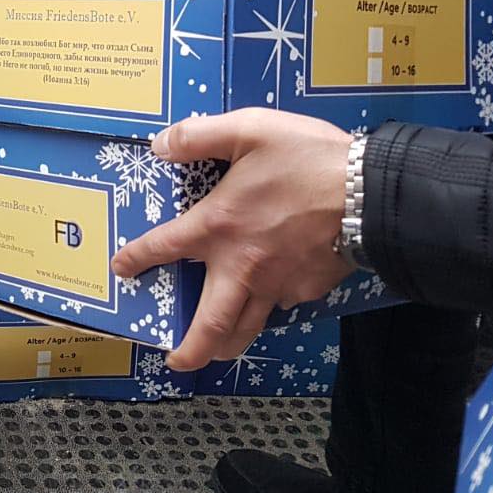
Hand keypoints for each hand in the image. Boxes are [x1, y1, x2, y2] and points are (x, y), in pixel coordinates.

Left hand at [109, 110, 353, 371]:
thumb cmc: (308, 159)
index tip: (121, 269)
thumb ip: (199, 136)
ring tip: (216, 353)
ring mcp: (278, 283)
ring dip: (228, 345)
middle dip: (191, 350)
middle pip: (210, 324)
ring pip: (248, 327)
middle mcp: (242, 266)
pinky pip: (283, 306)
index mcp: (218, 227)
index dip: (137, 258)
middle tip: (175, 364)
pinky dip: (271, 310)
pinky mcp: (310, 288)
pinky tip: (269, 303)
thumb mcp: (248, 129)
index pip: (164, 248)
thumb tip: (160, 145)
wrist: (372, 193)